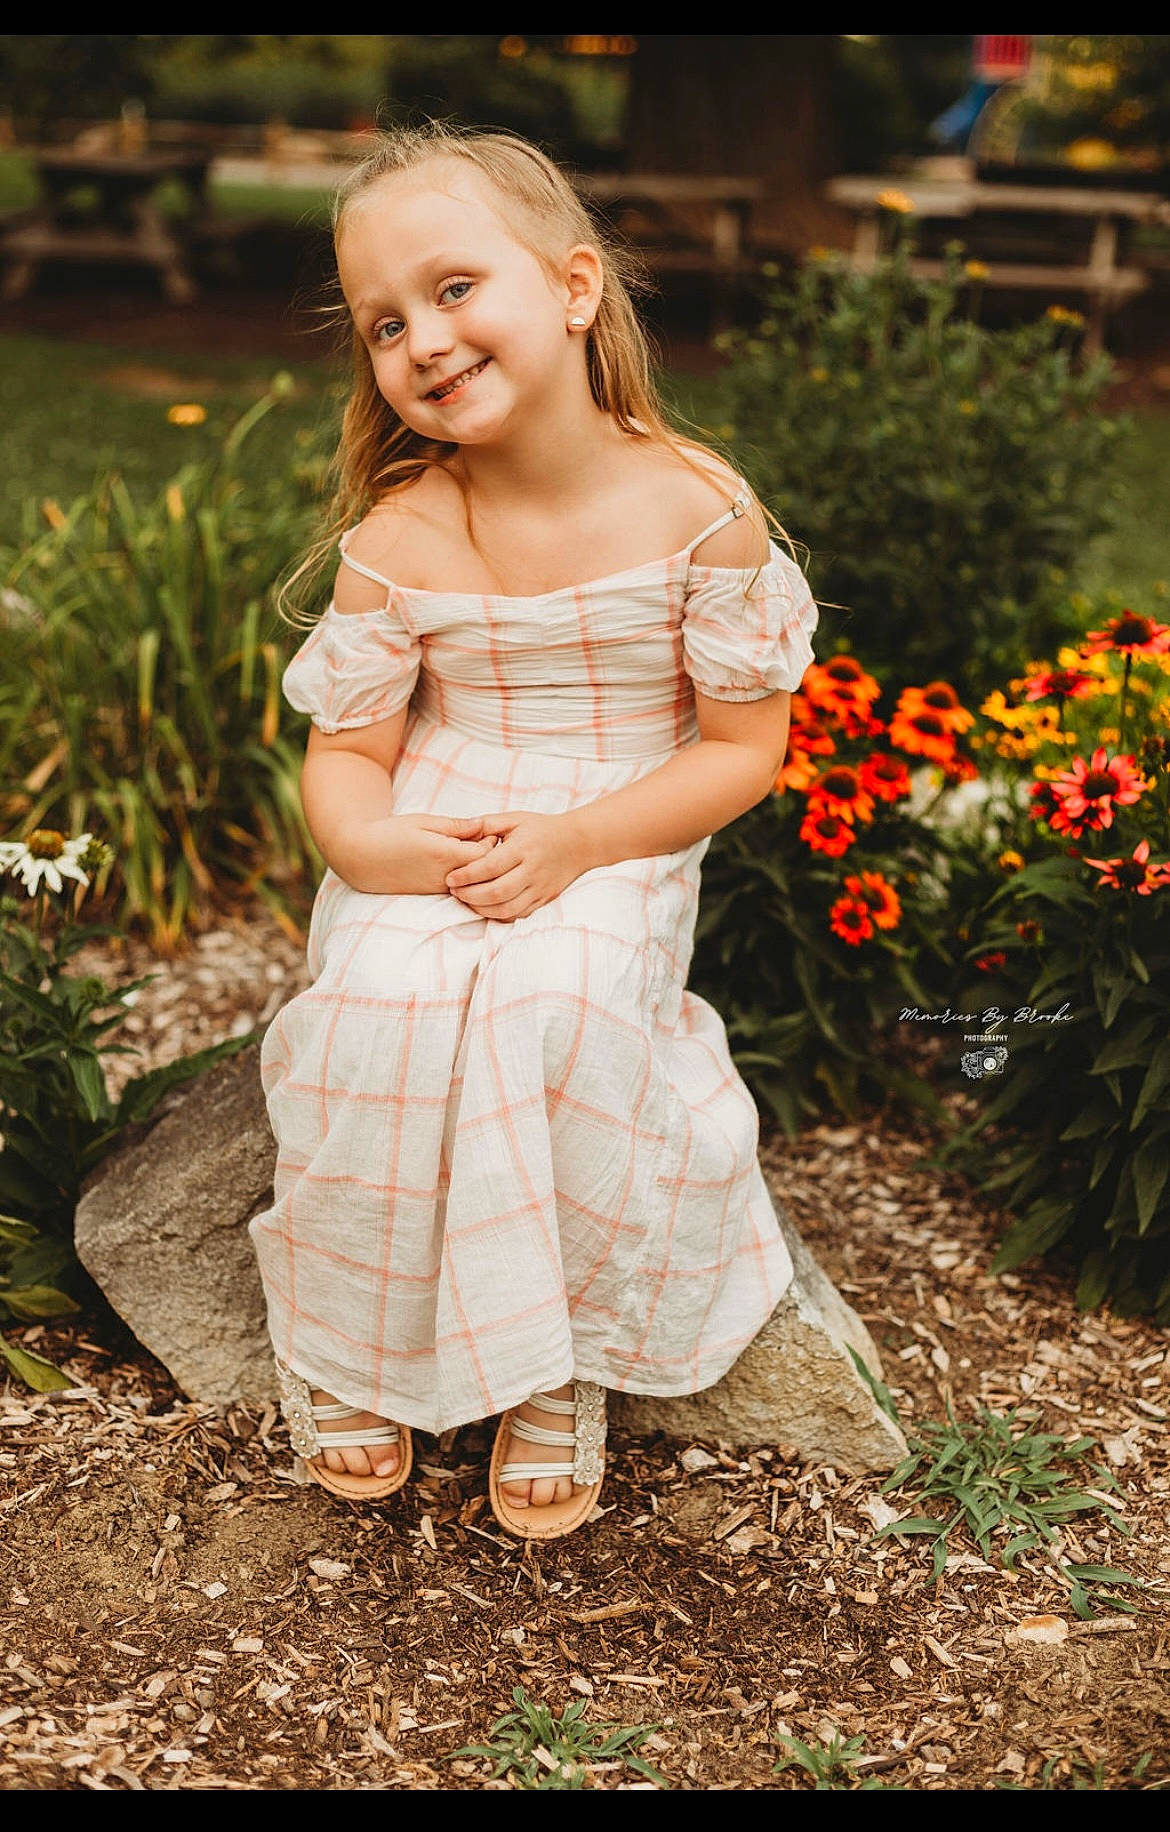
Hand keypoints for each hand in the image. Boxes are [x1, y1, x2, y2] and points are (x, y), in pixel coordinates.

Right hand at [339, 814, 498, 895]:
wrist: (361, 858)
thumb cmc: (391, 833)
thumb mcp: (423, 821)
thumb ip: (456, 826)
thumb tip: (483, 825)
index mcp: (444, 854)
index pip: (486, 855)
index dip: (492, 843)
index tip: (490, 831)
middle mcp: (444, 877)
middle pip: (483, 873)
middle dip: (490, 858)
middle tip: (489, 841)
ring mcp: (438, 890)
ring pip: (472, 884)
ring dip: (478, 870)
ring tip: (474, 852)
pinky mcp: (432, 896)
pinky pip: (459, 889)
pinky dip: (466, 879)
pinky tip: (459, 865)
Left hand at [444, 811, 590, 920]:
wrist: (579, 843)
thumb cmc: (542, 829)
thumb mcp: (515, 819)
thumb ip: (487, 825)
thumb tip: (459, 831)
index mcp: (523, 848)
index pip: (491, 866)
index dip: (467, 875)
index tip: (450, 878)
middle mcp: (532, 870)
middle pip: (497, 892)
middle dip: (470, 895)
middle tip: (454, 891)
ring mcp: (539, 888)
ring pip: (506, 909)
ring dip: (481, 909)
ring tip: (467, 900)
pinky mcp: (543, 899)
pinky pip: (517, 914)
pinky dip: (497, 915)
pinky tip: (485, 906)